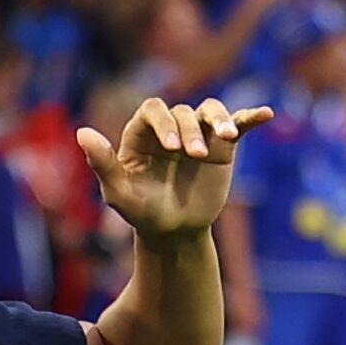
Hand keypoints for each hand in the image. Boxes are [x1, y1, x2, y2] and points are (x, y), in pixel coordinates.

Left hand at [78, 98, 270, 241]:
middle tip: (194, 157)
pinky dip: (250, 117)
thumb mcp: (119, 194)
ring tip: (226, 137)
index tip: (171, 147)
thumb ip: (102, 163)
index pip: (153, 110)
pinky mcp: (222, 145)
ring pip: (211, 110)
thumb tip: (81, 131)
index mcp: (142, 134)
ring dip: (220, 119)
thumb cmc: (142, 214)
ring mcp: (198, 134)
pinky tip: (264, 114)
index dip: (163, 122)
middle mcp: (170, 128)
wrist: (174, 233)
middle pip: (183, 112)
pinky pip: (238, 124)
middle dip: (190, 131)